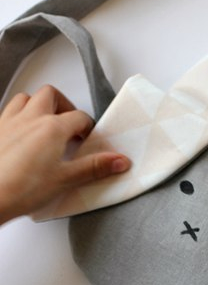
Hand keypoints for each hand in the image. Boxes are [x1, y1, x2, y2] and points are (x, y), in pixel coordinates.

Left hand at [0, 85, 130, 223]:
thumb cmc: (21, 188)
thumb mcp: (66, 179)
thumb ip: (95, 167)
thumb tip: (120, 161)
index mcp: (52, 127)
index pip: (79, 117)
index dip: (88, 127)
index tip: (88, 140)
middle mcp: (30, 118)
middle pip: (51, 95)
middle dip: (63, 105)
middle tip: (69, 124)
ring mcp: (9, 122)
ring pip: (26, 99)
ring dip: (38, 106)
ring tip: (45, 124)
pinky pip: (7, 112)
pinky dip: (18, 117)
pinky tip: (21, 134)